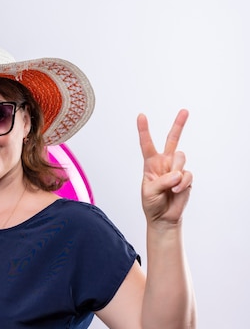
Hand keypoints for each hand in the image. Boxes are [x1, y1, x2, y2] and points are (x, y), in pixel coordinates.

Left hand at [138, 109, 192, 225]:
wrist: (163, 217)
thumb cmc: (152, 203)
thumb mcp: (149, 192)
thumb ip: (162, 181)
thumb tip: (177, 174)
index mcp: (150, 164)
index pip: (147, 144)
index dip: (144, 130)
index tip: (141, 116)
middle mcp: (164, 163)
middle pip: (172, 140)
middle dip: (179, 125)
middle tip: (184, 111)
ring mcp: (177, 169)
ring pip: (181, 157)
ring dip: (175, 171)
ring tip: (170, 186)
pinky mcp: (186, 177)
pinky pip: (187, 174)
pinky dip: (182, 183)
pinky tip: (176, 190)